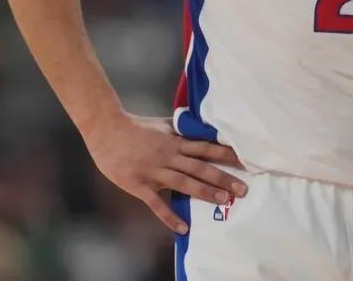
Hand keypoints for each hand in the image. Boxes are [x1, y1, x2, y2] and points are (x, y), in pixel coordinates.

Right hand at [83, 111, 246, 233]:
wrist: (107, 130)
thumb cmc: (136, 127)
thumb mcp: (164, 124)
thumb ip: (181, 129)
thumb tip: (200, 127)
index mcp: (176, 141)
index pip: (207, 148)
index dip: (226, 155)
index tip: (245, 162)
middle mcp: (169, 156)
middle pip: (201, 167)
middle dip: (223, 178)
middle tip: (243, 189)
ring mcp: (154, 171)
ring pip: (184, 182)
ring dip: (204, 192)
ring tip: (224, 201)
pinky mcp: (139, 185)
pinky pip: (157, 203)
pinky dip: (170, 216)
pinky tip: (183, 228)